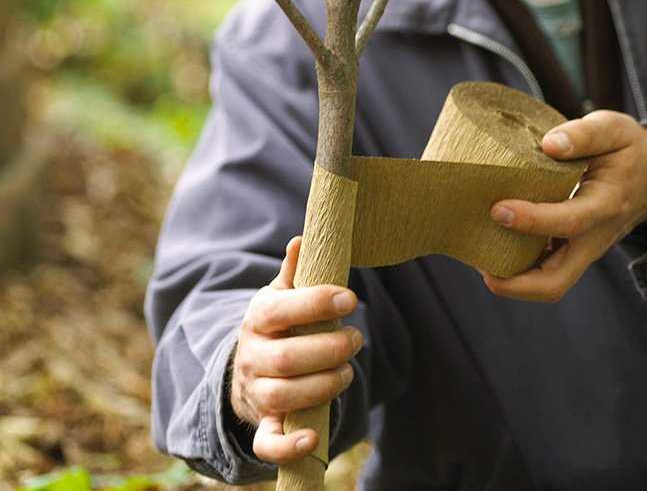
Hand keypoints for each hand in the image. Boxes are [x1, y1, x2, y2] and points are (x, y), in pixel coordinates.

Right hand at [230, 236, 362, 463]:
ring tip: (348, 370)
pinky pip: (268, 443)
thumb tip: (302, 239)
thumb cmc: (278, 326)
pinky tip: (315, 437)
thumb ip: (294, 272)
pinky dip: (289, 446)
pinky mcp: (264, 424)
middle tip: (356, 338)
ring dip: (323, 385)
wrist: (250, 368)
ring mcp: (256, 392)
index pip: (280, 310)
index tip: (349, 298)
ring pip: (283, 396)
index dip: (315, 303)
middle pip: (286, 358)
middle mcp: (252, 357)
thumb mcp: (281, 295)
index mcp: (257, 319)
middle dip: (328, 349)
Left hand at [484, 110, 646, 302]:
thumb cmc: (626, 149)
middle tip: (480, 264)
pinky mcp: (571, 251)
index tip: (498, 209)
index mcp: (606, 204)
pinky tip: (490, 250)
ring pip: (549, 284)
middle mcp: (594, 237)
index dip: (533, 220)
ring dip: (513, 281)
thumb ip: (584, 134)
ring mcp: (583, 250)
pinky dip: (517, 269)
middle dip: (517, 282)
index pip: (569, 221)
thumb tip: (549, 144)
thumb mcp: (613, 129)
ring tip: (478, 259)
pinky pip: (544, 271)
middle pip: (557, 280)